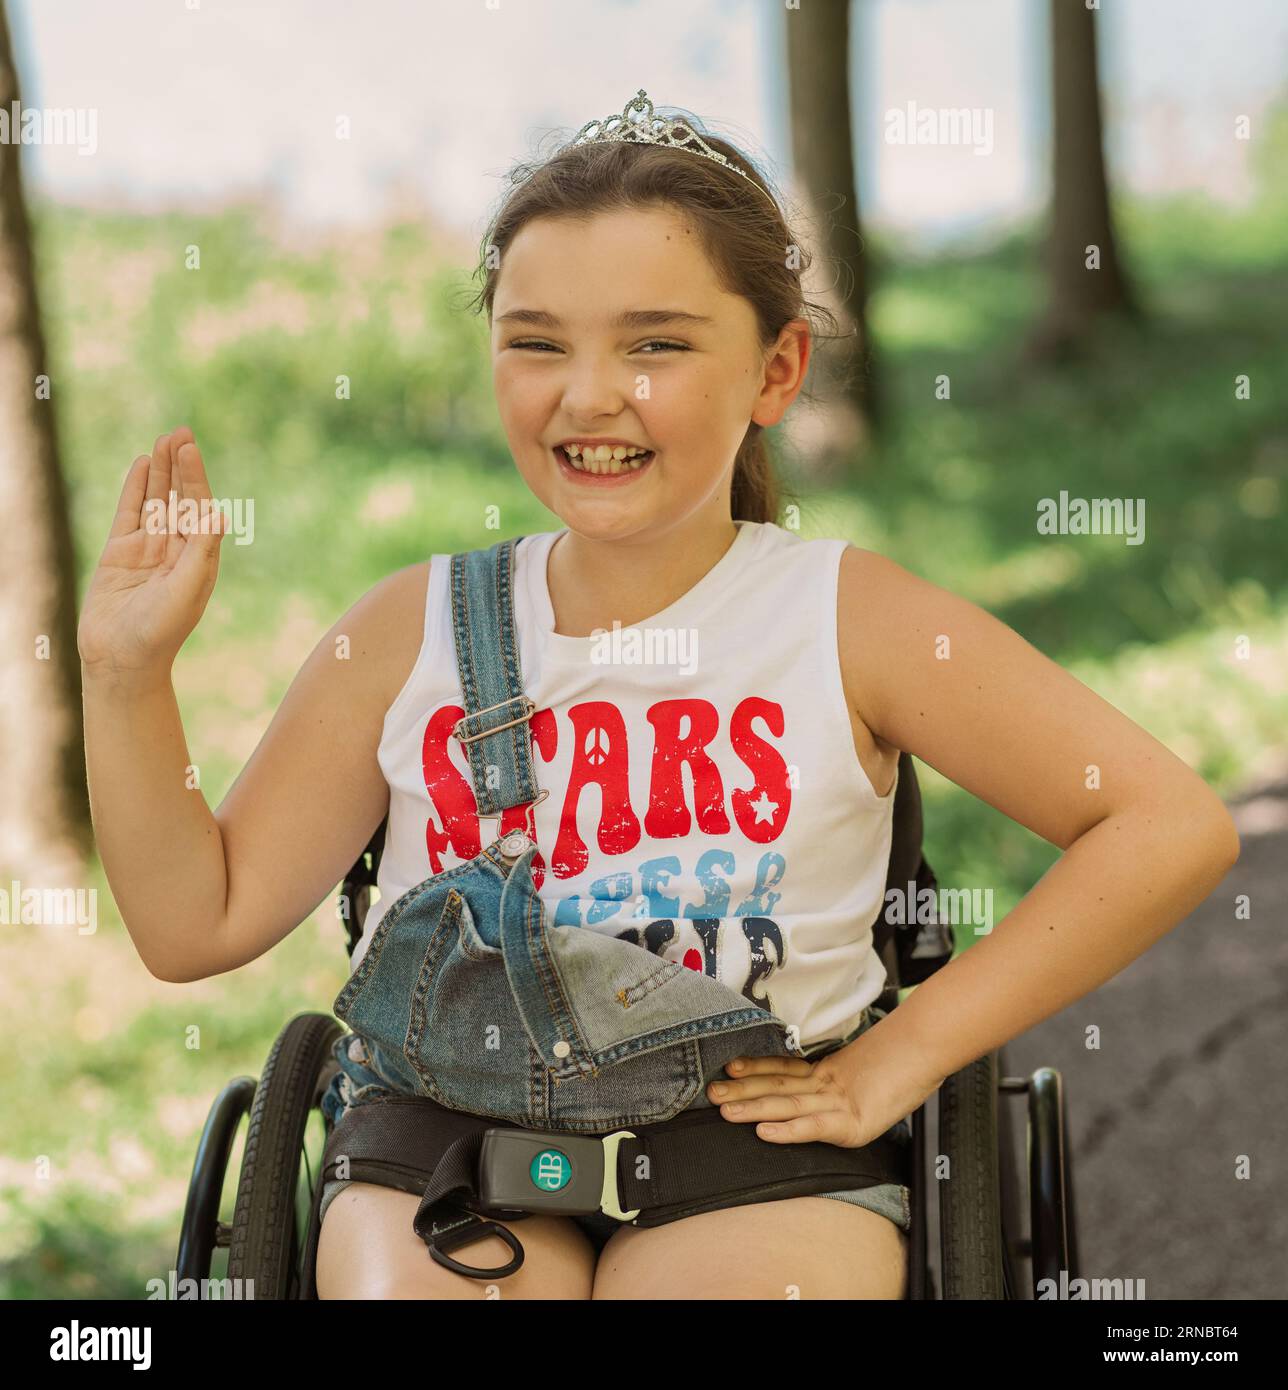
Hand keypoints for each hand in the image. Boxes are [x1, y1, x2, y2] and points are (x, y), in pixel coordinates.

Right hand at [78, 427, 228, 678]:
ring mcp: (148, 549)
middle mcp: (176, 550)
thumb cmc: (161, 630)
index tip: (191, 449)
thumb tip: (219, 515)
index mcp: (200, 559)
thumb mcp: (187, 589)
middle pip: (180, 498)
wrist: (122, 658)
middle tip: (181, 432)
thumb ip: (201, 552)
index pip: (200, 508)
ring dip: (161, 471)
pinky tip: (142, 464)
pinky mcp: (120, 552)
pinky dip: (136, 489)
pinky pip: (130, 512)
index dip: (196, 478)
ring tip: (164, 439)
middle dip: (181, 467)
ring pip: (156, 501)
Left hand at [707, 1042, 941, 1150]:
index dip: (756, 1068)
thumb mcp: (871, 1071)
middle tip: (709, 1092)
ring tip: (725, 1109)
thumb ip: (848, 1077)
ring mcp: (840, 1102)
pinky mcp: (854, 1124)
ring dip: (753, 1107)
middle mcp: (829, 1085)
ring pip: (788, 1104)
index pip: (785, 1071)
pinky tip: (764, 1132)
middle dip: (742, 1090)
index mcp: (830, 1073)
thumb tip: (827, 1077)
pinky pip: (815, 1127)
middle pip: (778, 1086)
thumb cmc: (907, 1059)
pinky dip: (788, 1130)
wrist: (929, 1045)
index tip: (729, 1066)